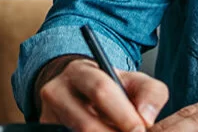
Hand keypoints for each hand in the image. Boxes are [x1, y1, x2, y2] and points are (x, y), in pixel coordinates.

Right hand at [38, 58, 168, 131]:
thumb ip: (150, 93)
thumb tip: (146, 117)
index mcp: (79, 72)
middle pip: (85, 122)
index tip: (140, 129)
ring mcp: (48, 115)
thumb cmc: (112, 88)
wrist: (81, 93)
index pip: (100, 90)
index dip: (122, 114)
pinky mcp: (47, 128)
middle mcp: (57, 92)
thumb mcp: (134, 82)